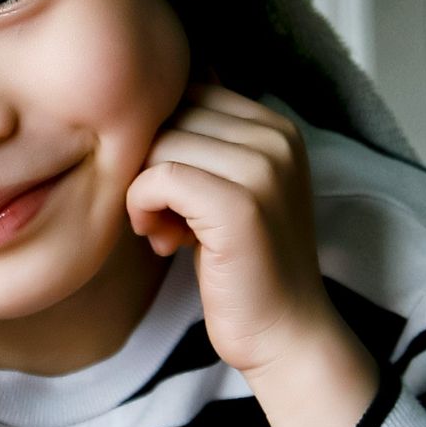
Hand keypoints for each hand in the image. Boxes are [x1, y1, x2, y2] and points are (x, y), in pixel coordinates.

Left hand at [124, 84, 339, 376]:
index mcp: (275, 126)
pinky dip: (141, 208)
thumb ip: (200, 144)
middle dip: (149, 164)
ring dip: (142, 190)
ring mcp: (263, 169)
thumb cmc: (242, 264)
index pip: (187, 93)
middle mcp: (277, 137)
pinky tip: (160, 240)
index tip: (170, 191)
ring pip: (160, 144)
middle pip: (170, 116)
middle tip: (160, 217)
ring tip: (161, 231)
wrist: (284, 333)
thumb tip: (141, 97)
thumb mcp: (227, 189)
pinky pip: (159, 178)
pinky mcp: (241, 204)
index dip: (161, 140)